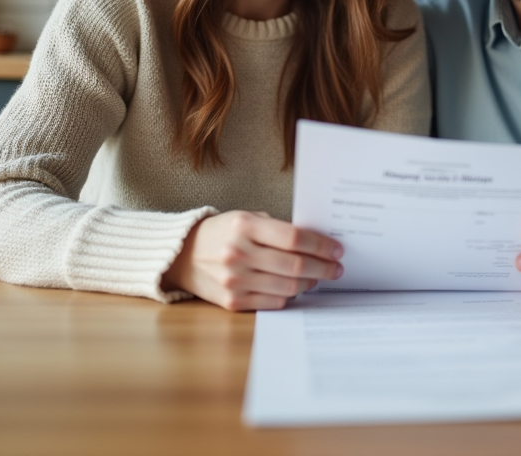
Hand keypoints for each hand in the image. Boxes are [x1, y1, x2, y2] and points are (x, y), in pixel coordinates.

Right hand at [162, 210, 342, 310]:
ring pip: (288, 287)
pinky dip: (290, 295)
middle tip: (336, 268)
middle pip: (295, 265)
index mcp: (244, 227)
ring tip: (318, 277)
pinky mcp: (232, 301)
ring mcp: (235, 280)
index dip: (321, 245)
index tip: (337, 249)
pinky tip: (296, 288)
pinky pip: (274, 302)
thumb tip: (317, 243)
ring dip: (310, 283)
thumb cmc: (223, 233)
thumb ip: (278, 229)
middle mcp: (238, 253)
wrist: (183, 256)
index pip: (294, 238)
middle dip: (323, 268)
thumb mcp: (247, 219)